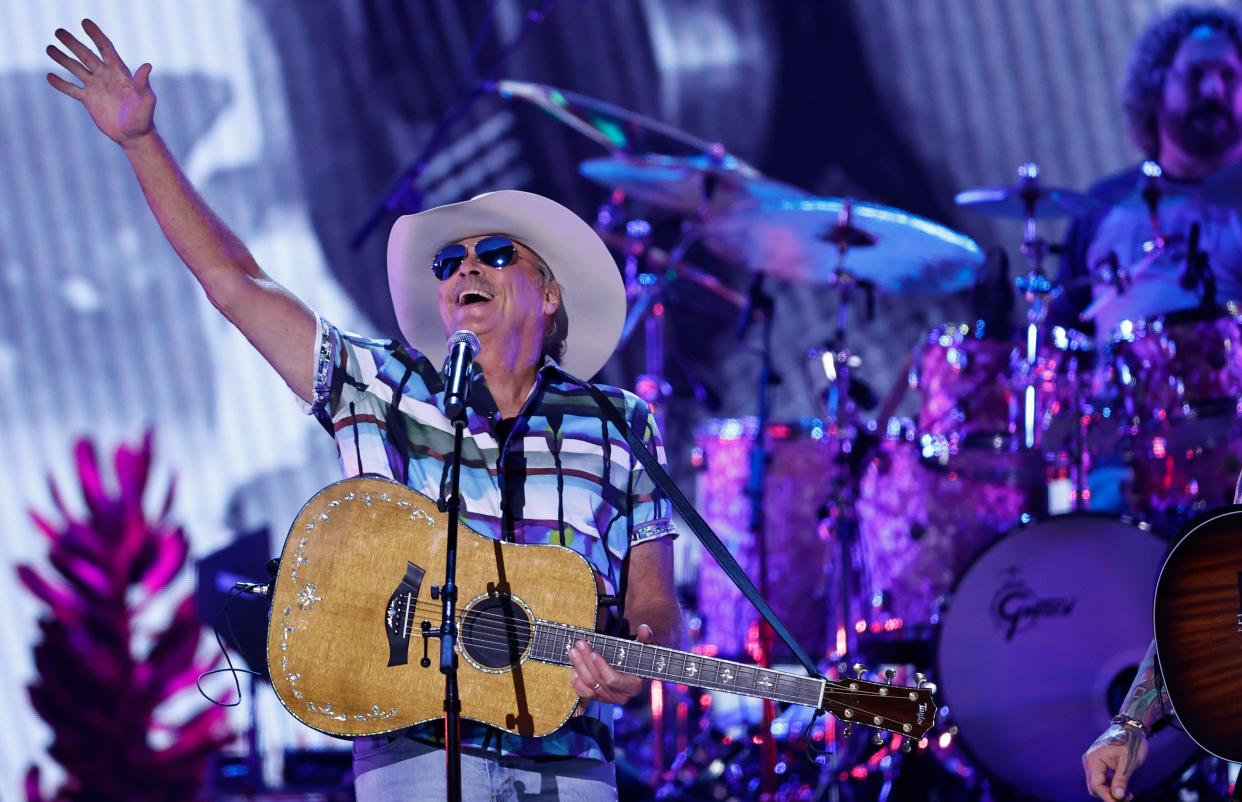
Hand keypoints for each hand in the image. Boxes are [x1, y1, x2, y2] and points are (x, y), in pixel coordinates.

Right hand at [46, 19, 155, 146]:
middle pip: (86, 55)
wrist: (134, 136)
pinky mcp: (89, 100)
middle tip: (58, 32)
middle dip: (72, 43)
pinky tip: (50, 76)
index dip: (96, 35)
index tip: (84, 22)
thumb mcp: (145, 100)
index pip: (105, 48)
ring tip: (49, 48)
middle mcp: (106, 76)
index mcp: (119, 72)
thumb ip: (143, 83)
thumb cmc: (143, 118)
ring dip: (62, 59)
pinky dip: (61, 83)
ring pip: (76, 68)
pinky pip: (72, 89)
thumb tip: (147, 66)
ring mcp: (96, 87)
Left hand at [568, 624, 654, 705]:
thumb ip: (646, 638)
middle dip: (586, 661)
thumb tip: (644, 628)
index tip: (594, 653)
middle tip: (580, 644)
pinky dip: (578, 684)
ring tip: (573, 651)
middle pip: (598, 680)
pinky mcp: (600, 698)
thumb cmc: (643, 659)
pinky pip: (586, 694)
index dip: (602, 667)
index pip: (613, 679)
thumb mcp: (647, 648)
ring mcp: (609, 699)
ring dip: (579, 668)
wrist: (639, 673)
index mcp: (633, 686)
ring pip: (590, 685)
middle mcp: (621, 696)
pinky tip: (573, 671)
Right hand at [1083, 724, 1147, 799]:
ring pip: (1097, 785)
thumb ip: (1121, 780)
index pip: (1097, 785)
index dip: (1108, 798)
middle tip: (1128, 799)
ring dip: (1110, 792)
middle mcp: (1089, 761)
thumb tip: (1117, 797)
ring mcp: (1092, 762)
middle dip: (1109, 796)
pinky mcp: (1097, 763)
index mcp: (1094, 759)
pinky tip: (1123, 789)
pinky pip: (1100, 779)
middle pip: (1094, 787)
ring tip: (1128, 796)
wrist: (1130, 727)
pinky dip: (1110, 786)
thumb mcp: (1129, 762)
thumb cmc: (1131, 742)